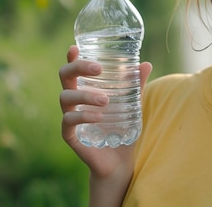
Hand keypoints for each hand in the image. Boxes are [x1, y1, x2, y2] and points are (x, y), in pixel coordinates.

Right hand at [59, 45, 151, 180]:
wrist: (119, 163)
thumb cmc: (121, 130)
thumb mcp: (132, 106)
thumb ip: (136, 86)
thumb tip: (147, 64)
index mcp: (84, 90)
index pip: (73, 69)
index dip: (71, 57)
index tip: (75, 47)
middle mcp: (73, 101)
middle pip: (64, 76)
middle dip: (78, 67)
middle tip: (98, 68)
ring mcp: (69, 117)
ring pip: (65, 98)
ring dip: (85, 95)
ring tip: (105, 100)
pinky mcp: (70, 136)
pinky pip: (68, 122)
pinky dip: (82, 117)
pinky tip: (98, 116)